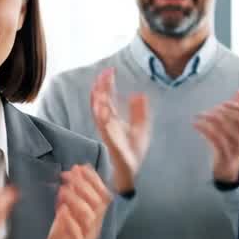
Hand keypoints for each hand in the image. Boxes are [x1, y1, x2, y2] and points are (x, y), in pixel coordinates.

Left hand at [37, 165, 112, 238]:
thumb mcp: (66, 217)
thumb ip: (70, 200)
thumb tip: (72, 177)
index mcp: (94, 219)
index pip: (103, 195)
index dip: (94, 179)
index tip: (81, 166)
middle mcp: (94, 228)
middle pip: (99, 203)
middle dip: (85, 184)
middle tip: (70, 174)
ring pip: (89, 217)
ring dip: (77, 199)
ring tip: (63, 189)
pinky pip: (77, 236)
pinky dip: (70, 221)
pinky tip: (61, 211)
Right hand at [91, 68, 150, 193]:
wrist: (133, 167)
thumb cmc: (134, 148)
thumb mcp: (141, 126)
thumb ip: (139, 111)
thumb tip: (139, 94)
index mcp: (113, 118)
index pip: (108, 98)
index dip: (107, 84)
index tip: (109, 71)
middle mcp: (108, 124)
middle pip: (100, 103)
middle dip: (101, 89)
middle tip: (103, 75)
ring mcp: (108, 133)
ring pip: (99, 114)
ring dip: (98, 102)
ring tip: (100, 89)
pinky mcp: (111, 142)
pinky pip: (105, 129)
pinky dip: (102, 119)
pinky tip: (103, 109)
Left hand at [194, 89, 238, 183]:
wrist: (228, 170)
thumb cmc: (233, 143)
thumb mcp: (238, 125)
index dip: (238, 105)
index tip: (224, 102)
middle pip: (238, 120)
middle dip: (222, 111)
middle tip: (209, 109)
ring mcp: (238, 149)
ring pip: (226, 130)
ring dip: (211, 120)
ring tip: (201, 115)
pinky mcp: (226, 157)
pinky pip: (215, 141)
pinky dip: (205, 130)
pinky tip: (196, 125)